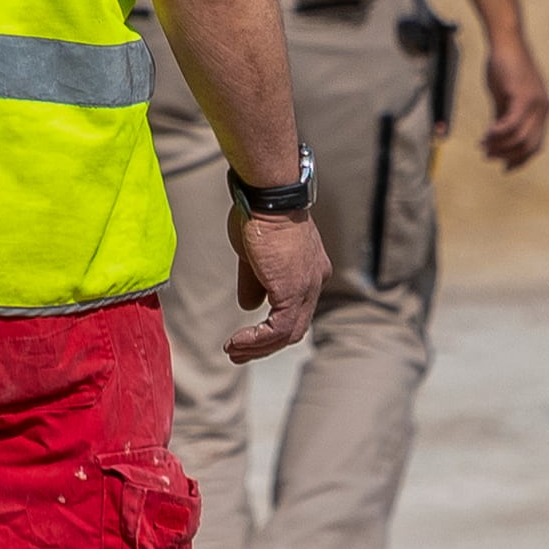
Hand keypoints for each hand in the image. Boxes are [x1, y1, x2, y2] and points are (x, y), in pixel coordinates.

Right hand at [224, 204, 328, 362]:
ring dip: (259, 347)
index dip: (273, 326)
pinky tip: (236, 342)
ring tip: (233, 351)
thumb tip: (249, 306)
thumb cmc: (259, 213)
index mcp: (311, 270)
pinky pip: (278, 330)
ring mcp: (308, 287)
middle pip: (295, 326)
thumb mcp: (254, 254)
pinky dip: (257, 340)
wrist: (268, 197)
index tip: (248, 335)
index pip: (296, 308)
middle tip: (237, 351)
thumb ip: (254, 281)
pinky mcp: (294, 292)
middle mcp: (316, 281)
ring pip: (289, 333)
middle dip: (265, 344)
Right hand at [478, 34, 548, 169]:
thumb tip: (495, 138)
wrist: (505, 42)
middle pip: (529, 145)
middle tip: (488, 156)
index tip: (504, 168)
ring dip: (499, 146)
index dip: (520, 159)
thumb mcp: (505, 98)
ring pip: (519, 138)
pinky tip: (486, 135)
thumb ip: (503, 117)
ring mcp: (536, 103)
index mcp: (542, 110)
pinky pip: (511, 124)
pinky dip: (497, 134)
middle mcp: (544, 109)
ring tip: (483, 146)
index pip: (536, 144)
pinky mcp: (524, 97)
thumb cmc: (504, 66)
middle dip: (507, 155)